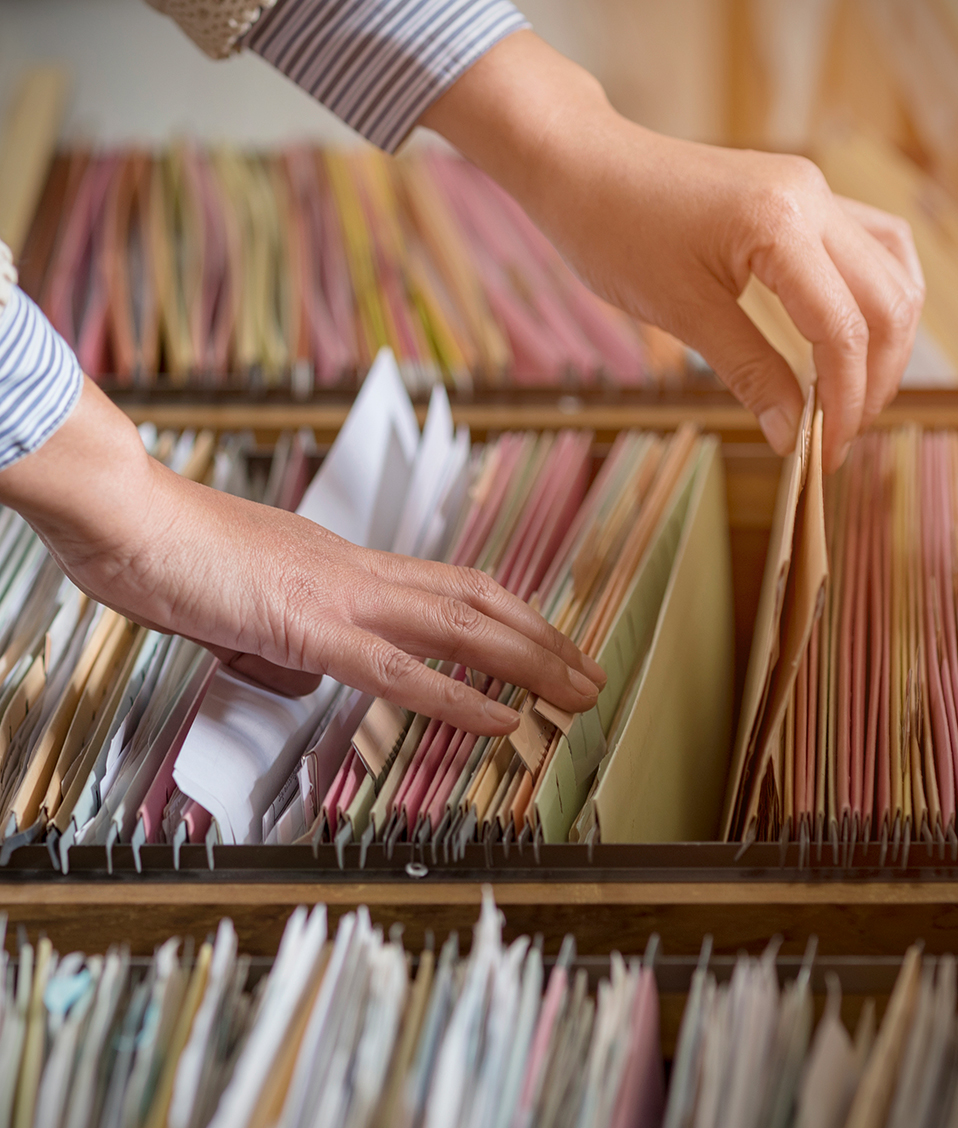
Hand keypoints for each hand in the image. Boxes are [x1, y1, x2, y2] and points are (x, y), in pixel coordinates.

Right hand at [0, 377, 604, 733]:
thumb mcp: (247, 599)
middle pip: (477, 601)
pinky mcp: (309, 626)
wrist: (127, 514)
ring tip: (578, 693)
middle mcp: (358, 572)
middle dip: (543, 640)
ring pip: (460, 629)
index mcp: (346, 565)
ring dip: (529, 663)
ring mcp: (340, 596)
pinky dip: (459, 698)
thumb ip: (287, 634)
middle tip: (589, 672)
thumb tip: (310, 670)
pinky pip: (399, 671)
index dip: (508, 616)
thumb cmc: (172, 551)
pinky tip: (503, 722)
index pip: (449, 587)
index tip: (544, 643)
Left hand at [422, 32, 924, 471]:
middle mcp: (812, 198)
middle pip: (887, 300)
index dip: (844, 400)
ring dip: (884, 338)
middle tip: (839, 435)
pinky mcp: (801, 195)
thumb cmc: (615, 232)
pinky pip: (867, 244)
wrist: (584, 166)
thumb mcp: (680, 312)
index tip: (823, 453)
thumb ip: (748, 370)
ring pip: (891, 269)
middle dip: (874, 378)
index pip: (843, 328)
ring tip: (852, 395)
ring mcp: (813, 189)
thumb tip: (791, 434)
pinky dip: (870, 297)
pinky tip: (852, 336)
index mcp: (780, 225)